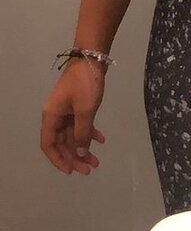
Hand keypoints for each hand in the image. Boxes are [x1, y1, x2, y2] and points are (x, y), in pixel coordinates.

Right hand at [40, 58, 105, 175]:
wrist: (92, 59)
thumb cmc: (85, 84)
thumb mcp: (85, 110)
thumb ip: (82, 133)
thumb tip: (80, 153)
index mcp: (51, 116)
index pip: (48, 144)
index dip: (58, 160)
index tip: (71, 171)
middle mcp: (56, 115)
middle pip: (62, 142)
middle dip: (75, 157)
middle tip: (90, 169)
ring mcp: (66, 110)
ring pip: (72, 135)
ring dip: (84, 147)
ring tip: (97, 160)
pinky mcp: (76, 106)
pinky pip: (80, 125)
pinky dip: (89, 132)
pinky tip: (101, 140)